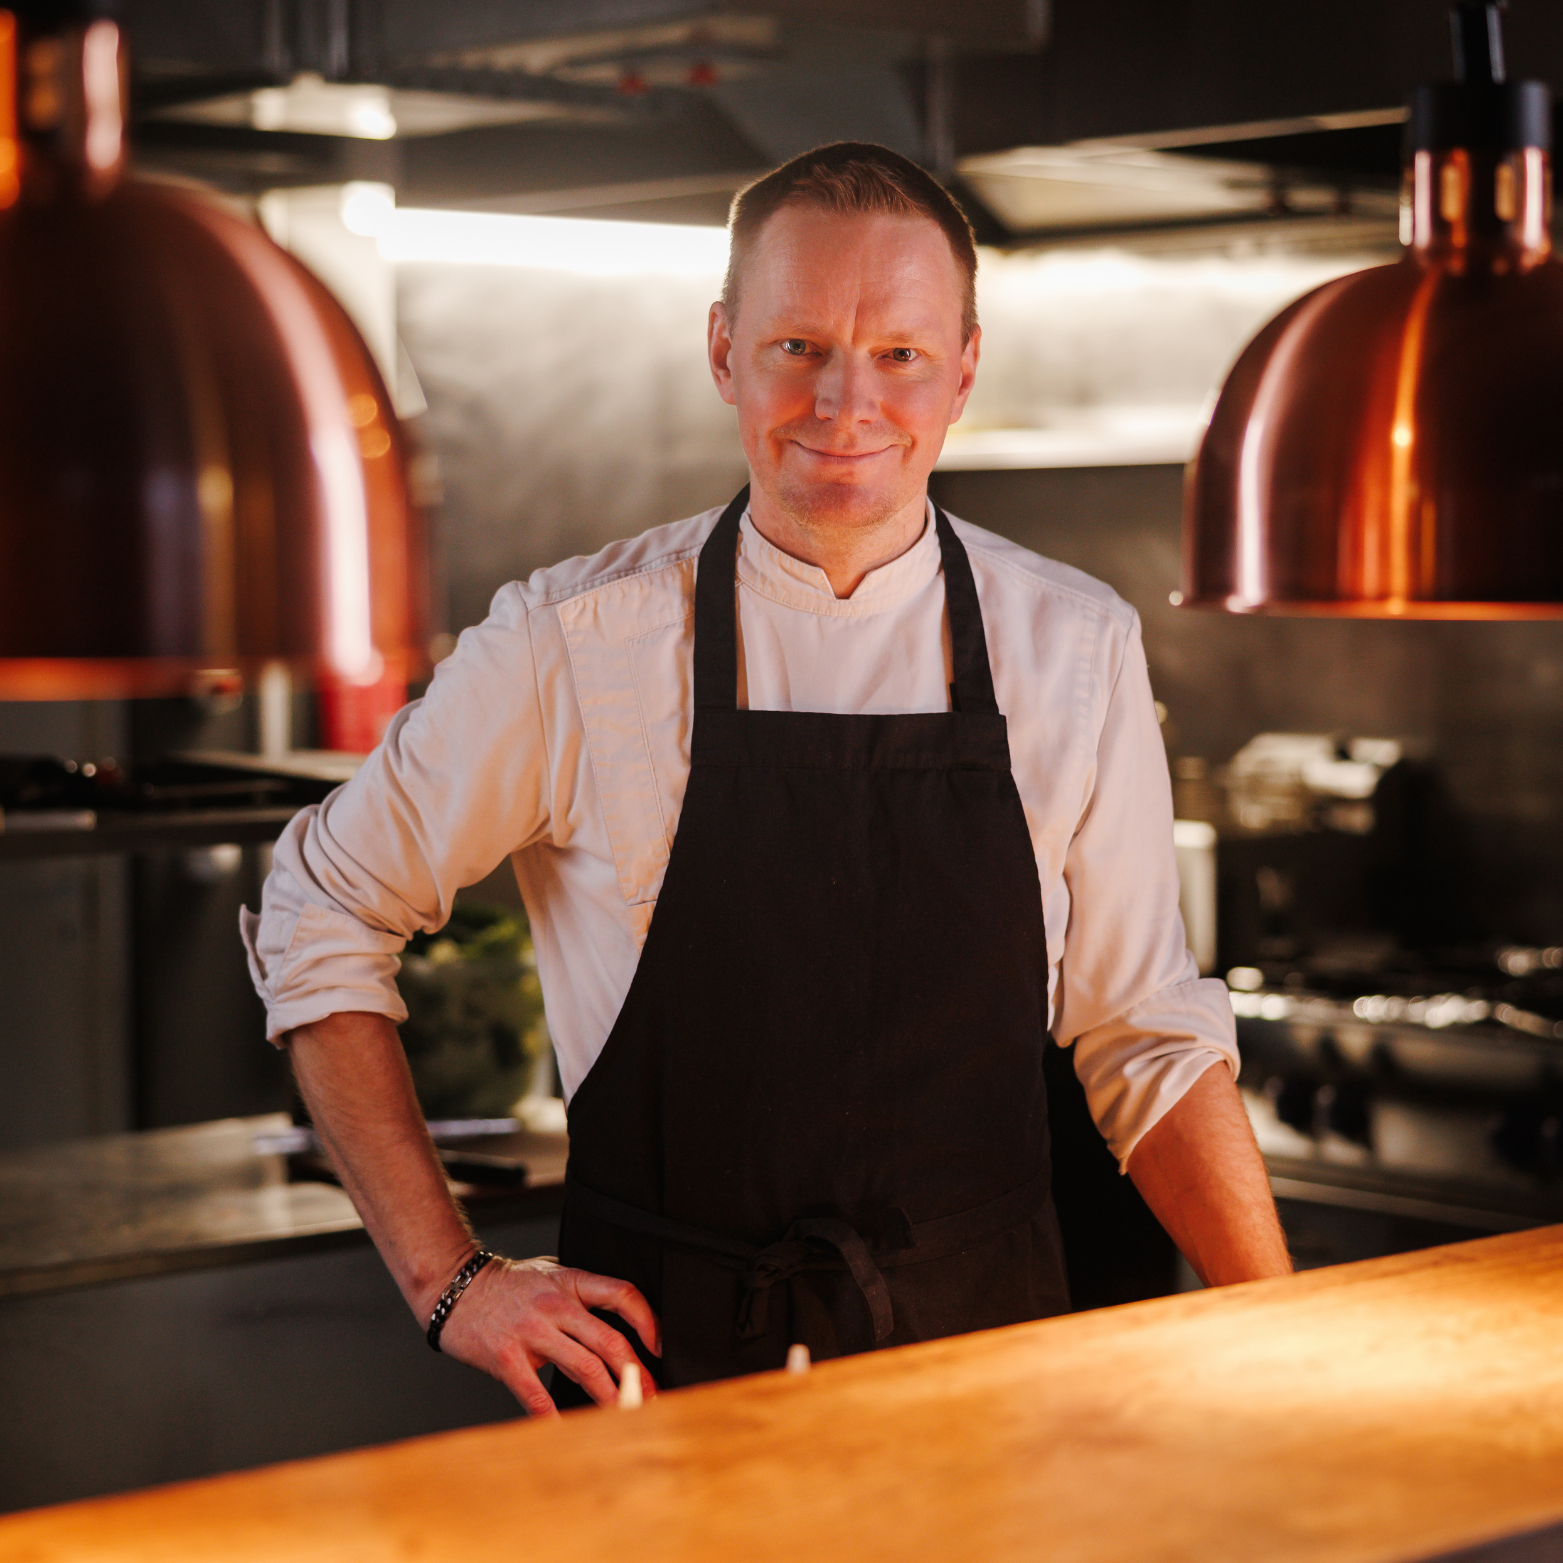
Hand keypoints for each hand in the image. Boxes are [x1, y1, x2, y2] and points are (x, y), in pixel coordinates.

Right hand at [435, 1255, 661, 1415]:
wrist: (456, 1288)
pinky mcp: (507, 1357)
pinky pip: (537, 1393)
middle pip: (610, 1340)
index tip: (659, 1346)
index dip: (647, 1320)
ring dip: (610, 1397)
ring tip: (625, 1415)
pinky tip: (567, 1429)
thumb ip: (580, 1298)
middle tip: (650, 1396)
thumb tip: (617, 1327)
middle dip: (636, 1374)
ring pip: (584, 1368)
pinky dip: (554, 1416)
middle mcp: (555, 1305)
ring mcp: (532, 1331)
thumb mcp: (550, 1277)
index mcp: (571, 1283)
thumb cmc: (507, 1286)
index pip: (621, 1295)